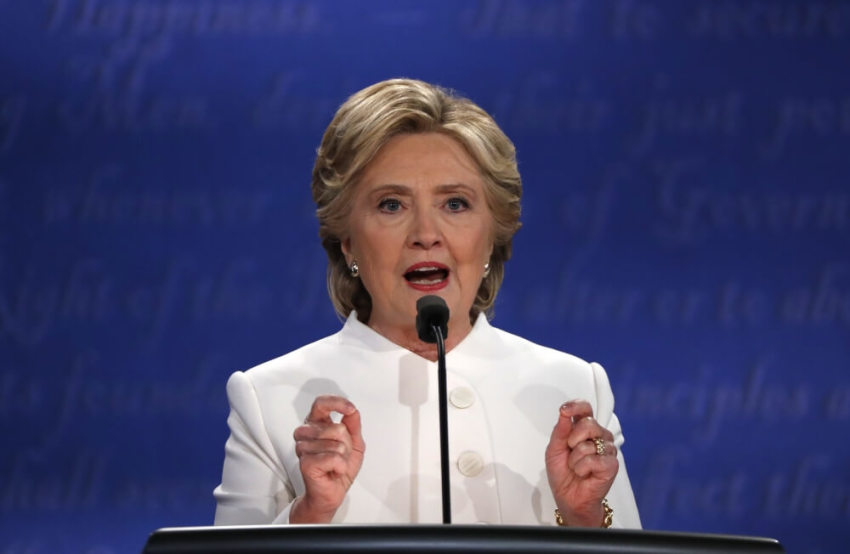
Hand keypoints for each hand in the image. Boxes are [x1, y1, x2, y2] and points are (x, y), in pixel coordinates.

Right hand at [290, 395, 364, 522]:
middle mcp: (306, 433)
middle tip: (341, 455)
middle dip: (347, 443)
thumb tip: (352, 411)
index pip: (321, 403)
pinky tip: (334, 470)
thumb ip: (353, 425)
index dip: (337, 403)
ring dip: (344, 457)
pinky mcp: (305, 463)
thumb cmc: (339, 467)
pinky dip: (340, 466)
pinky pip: (333, 458)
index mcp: (316, 424)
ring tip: (336, 464)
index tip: (350, 409)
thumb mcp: (354, 443)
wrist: (332, 492)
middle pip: (336, 427)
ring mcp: (303, 448)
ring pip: (337, 444)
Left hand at [544, 400, 617, 526]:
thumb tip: (564, 413)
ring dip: (575, 459)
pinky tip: (584, 474)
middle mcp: (598, 436)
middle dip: (572, 439)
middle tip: (570, 452)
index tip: (564, 410)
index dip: (576, 406)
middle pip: (588, 423)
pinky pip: (593, 460)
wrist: (568, 498)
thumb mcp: (554, 450)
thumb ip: (559, 431)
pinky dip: (582, 469)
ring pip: (588, 444)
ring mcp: (607, 450)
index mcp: (583, 429)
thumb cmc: (562, 474)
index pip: (585, 409)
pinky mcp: (612, 465)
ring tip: (577, 467)